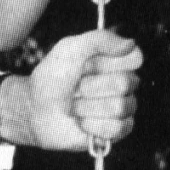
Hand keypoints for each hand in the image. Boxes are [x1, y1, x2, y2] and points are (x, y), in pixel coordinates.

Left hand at [0, 30, 140, 149]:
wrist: (34, 109)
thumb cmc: (52, 78)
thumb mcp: (70, 48)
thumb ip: (101, 39)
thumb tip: (131, 44)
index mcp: (118, 61)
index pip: (135, 58)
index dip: (107, 63)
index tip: (86, 66)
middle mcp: (125, 83)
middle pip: (126, 83)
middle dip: (92, 87)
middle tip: (76, 88)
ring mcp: (122, 107)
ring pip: (121, 107)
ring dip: (88, 108)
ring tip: (75, 106)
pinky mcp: (115, 130)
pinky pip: (119, 128)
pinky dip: (93, 126)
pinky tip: (81, 122)